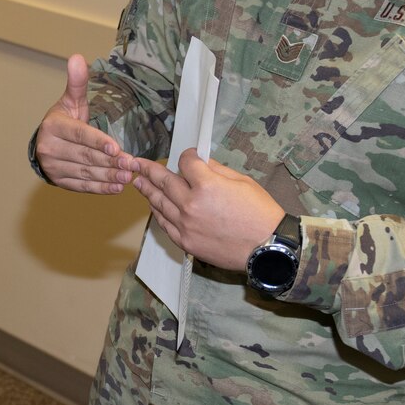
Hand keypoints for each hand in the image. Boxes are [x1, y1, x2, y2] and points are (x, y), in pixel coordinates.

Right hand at [35, 55, 136, 193]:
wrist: (46, 143)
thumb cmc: (64, 120)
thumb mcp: (71, 100)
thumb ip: (77, 82)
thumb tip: (77, 57)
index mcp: (53, 127)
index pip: (79, 135)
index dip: (98, 142)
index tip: (117, 148)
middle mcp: (49, 148)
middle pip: (85, 155)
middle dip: (110, 161)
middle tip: (131, 164)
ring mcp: (53, 167)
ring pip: (86, 172)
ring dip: (108, 176)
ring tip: (128, 176)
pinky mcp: (59, 181)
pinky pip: (82, 186)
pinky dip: (101, 188)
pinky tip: (117, 187)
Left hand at [127, 150, 285, 270]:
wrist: (266, 248)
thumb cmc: (259, 214)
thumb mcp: (242, 182)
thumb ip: (216, 170)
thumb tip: (200, 162)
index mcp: (207, 185)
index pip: (186, 163)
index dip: (186, 156)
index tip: (188, 156)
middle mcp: (190, 204)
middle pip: (164, 182)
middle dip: (150, 170)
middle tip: (138, 164)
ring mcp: (185, 224)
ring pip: (159, 203)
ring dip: (147, 190)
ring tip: (138, 182)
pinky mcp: (185, 241)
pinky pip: (164, 224)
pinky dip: (157, 212)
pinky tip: (153, 205)